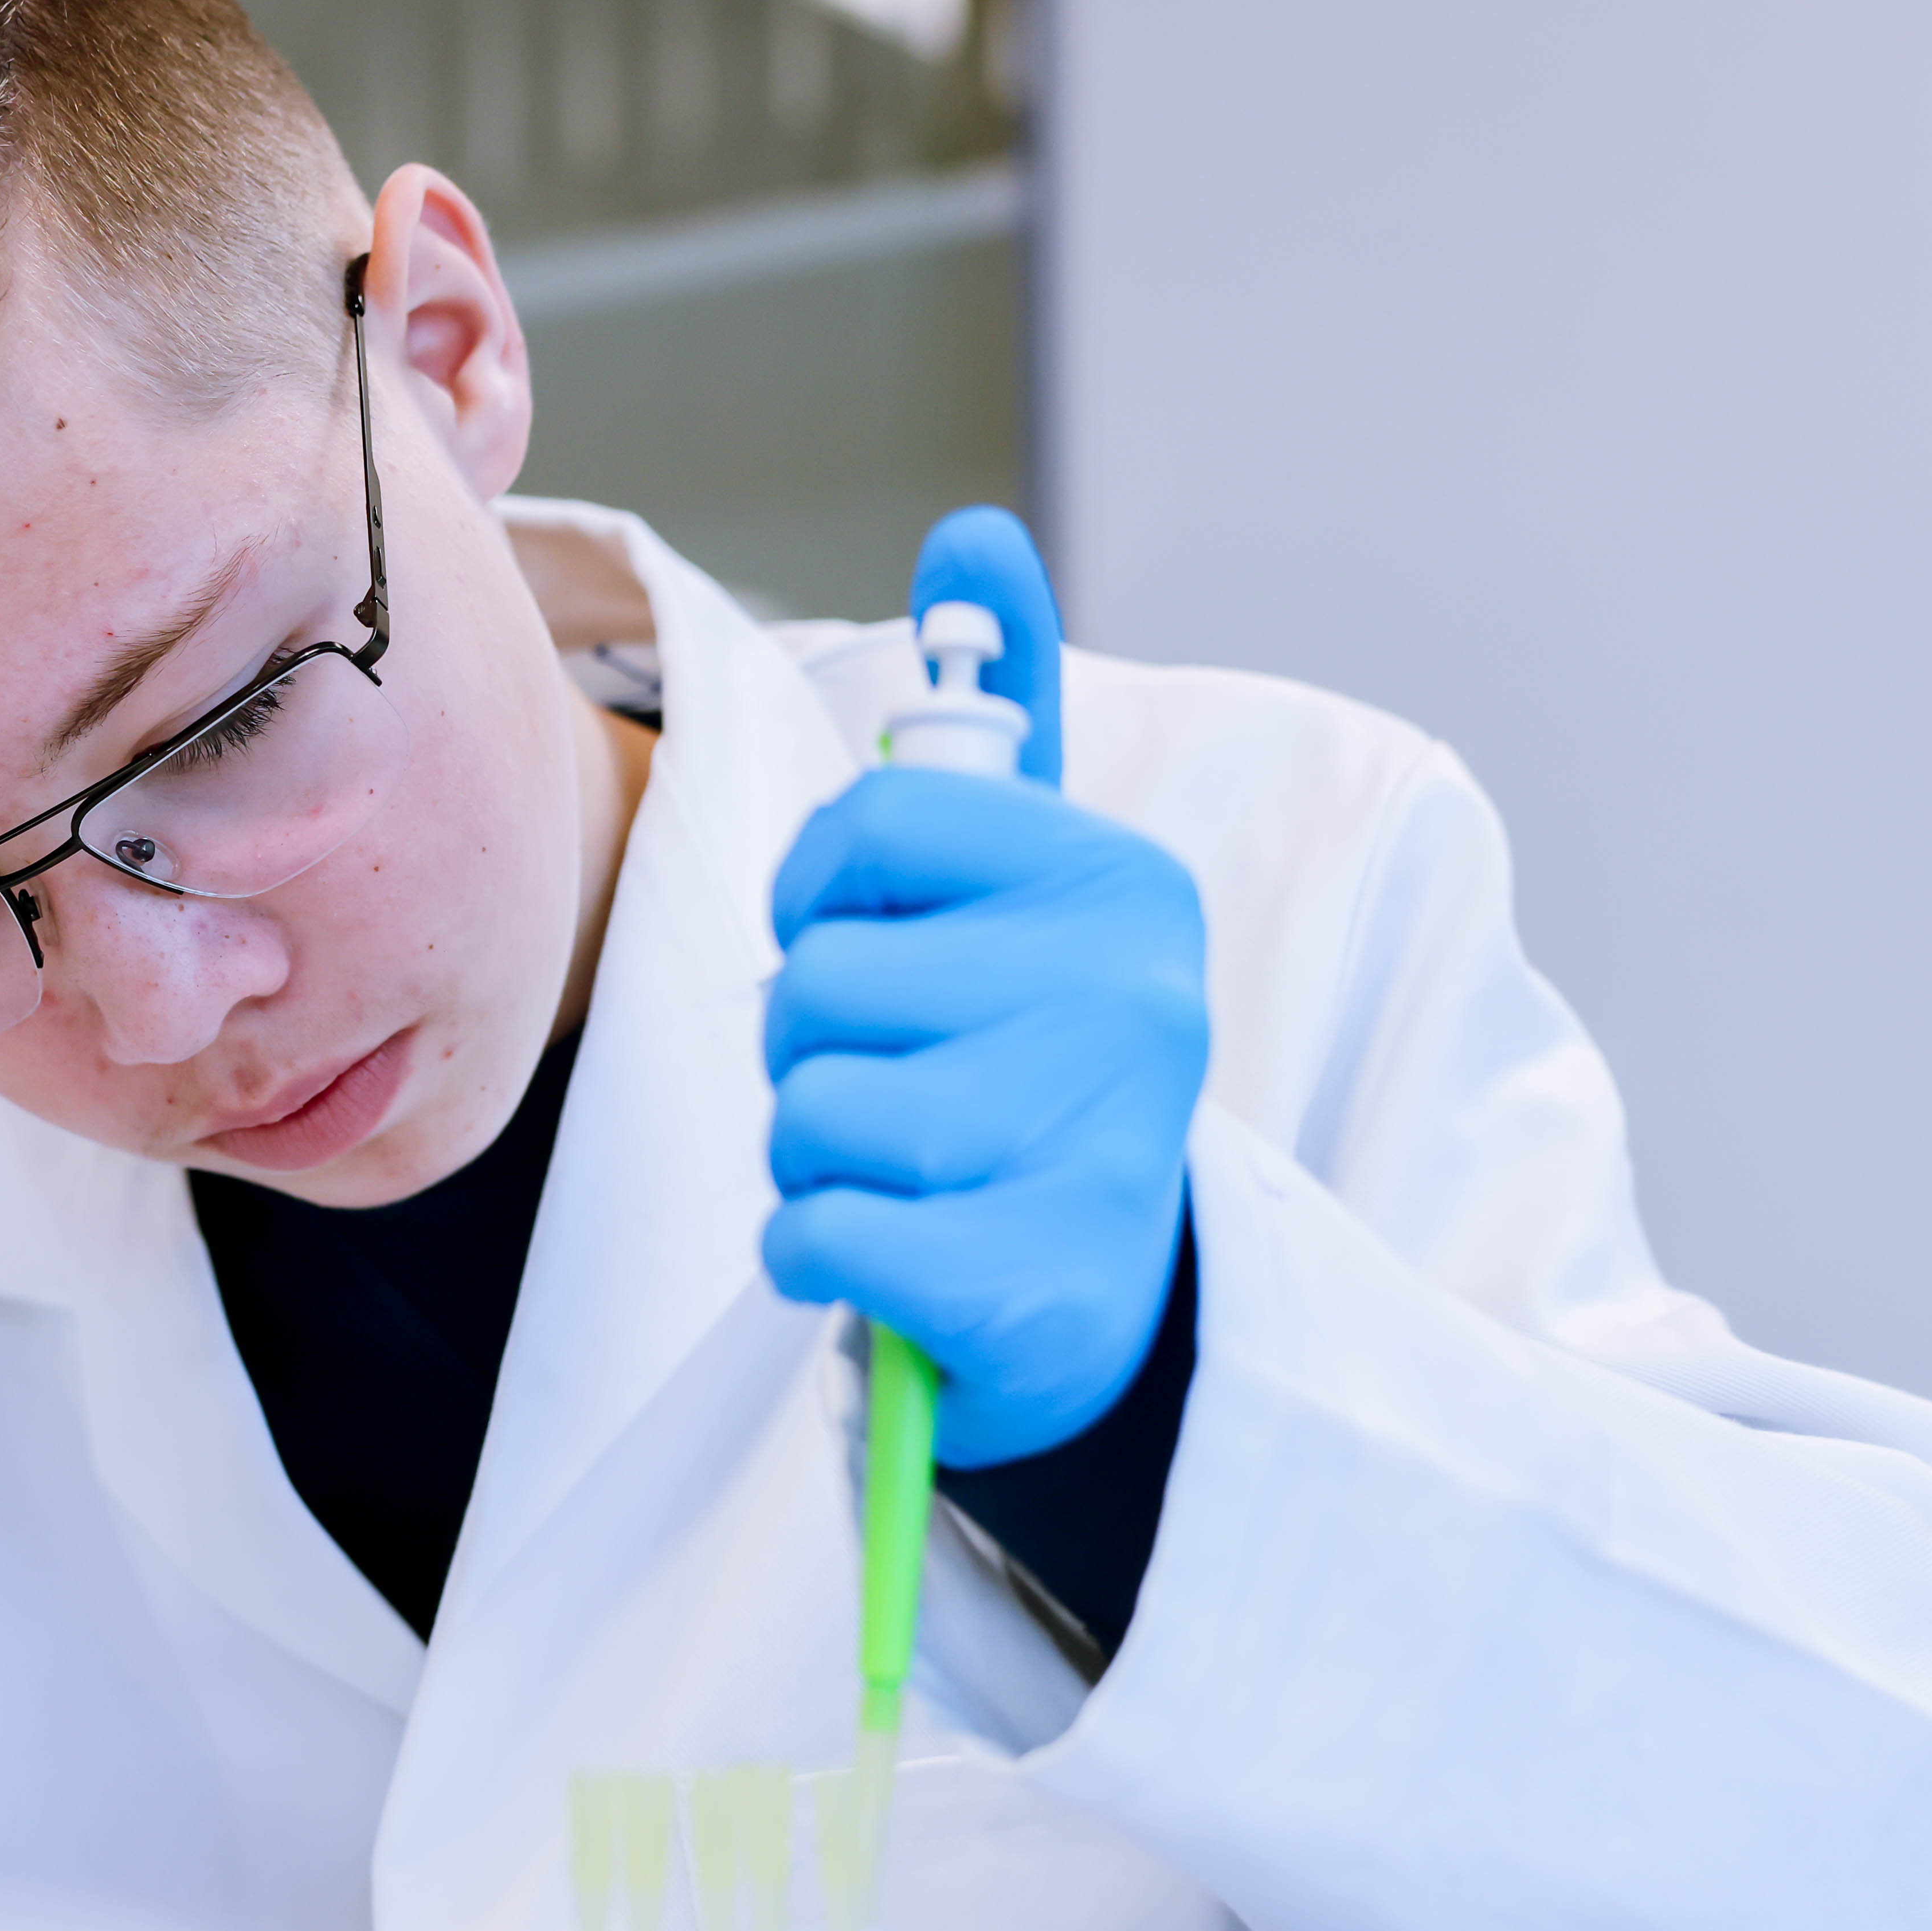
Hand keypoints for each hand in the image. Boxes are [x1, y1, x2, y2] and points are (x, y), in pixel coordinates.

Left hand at [762, 769, 1210, 1466]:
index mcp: (1126, 887)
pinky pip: (813, 1232)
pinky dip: (803, 1254)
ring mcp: (1088, 1144)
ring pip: (807, 1104)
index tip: (848, 942)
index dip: (817, 890)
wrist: (1113, 1301)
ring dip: (805, 1153)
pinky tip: (871, 1258)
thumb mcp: (1027, 932)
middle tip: (882, 1087)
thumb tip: (972, 629)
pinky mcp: (1031, 1282)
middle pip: (821, 974)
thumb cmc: (1025, 1087)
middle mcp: (1128, 1000)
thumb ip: (954, 829)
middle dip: (805, 1042)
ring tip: (887, 1173)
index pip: (883, 815)